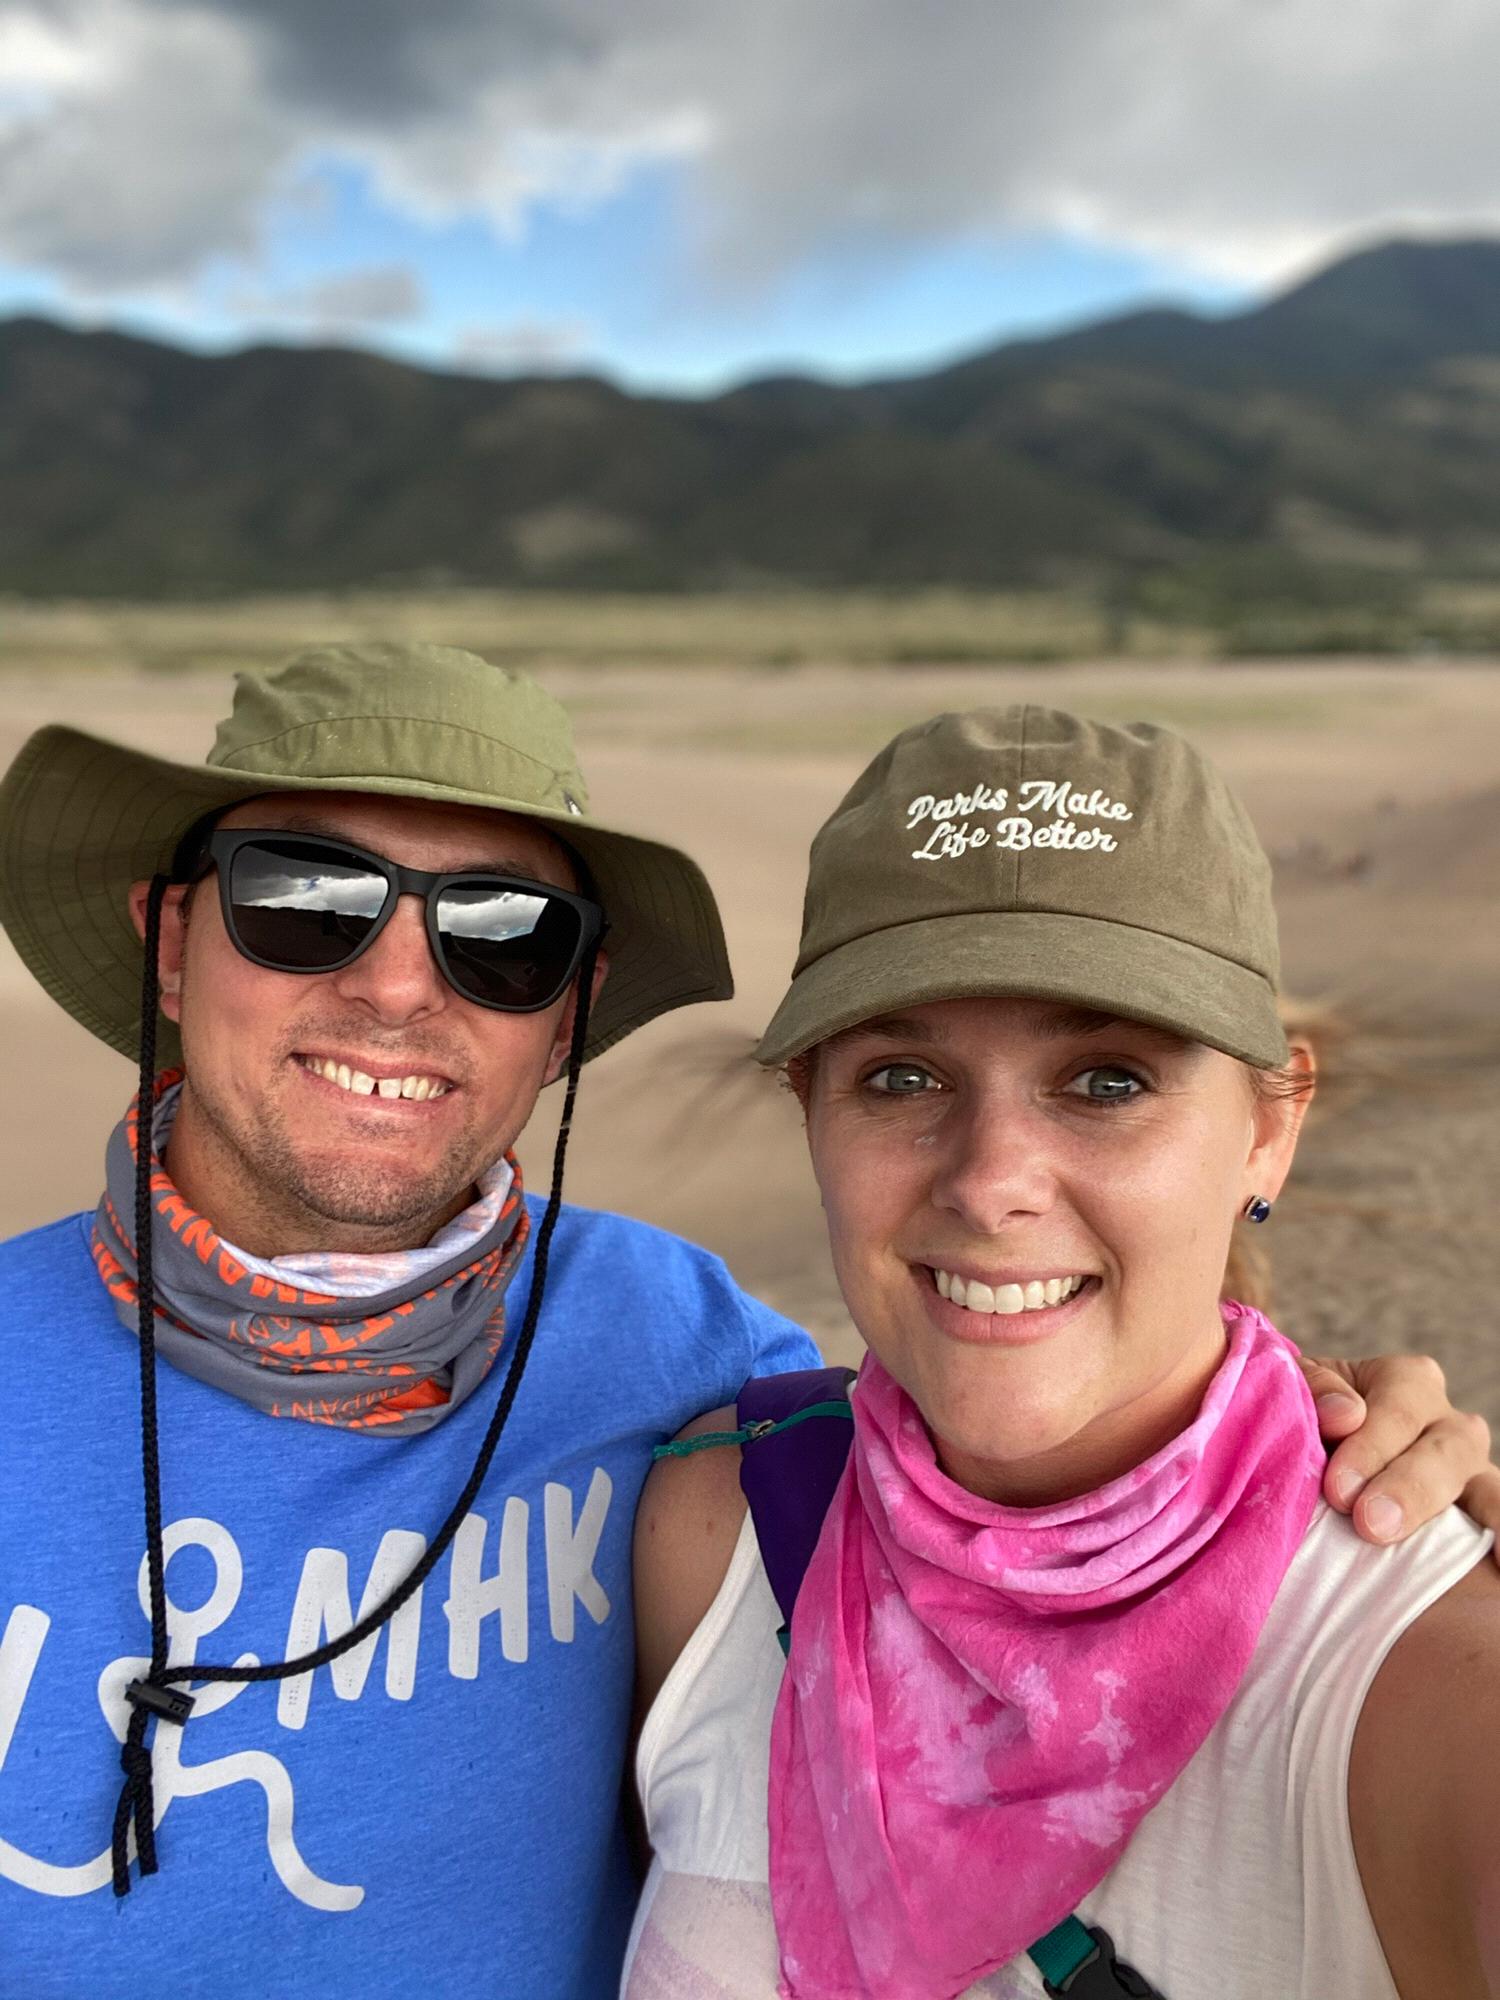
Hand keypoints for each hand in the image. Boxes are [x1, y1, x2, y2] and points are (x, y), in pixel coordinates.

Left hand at [1299, 1352, 1498, 1568]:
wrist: (1308, 1455)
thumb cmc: (1304, 1419)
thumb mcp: (1298, 1391)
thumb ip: (1315, 1391)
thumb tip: (1346, 1415)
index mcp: (1407, 1381)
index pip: (1400, 1409)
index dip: (1371, 1449)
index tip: (1339, 1490)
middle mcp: (1447, 1422)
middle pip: (1447, 1450)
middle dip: (1409, 1488)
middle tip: (1370, 1523)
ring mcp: (1470, 1471)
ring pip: (1486, 1489)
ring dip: (1460, 1523)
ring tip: (1455, 1560)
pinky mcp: (1476, 1514)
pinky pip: (1496, 1520)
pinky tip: (1499, 1567)